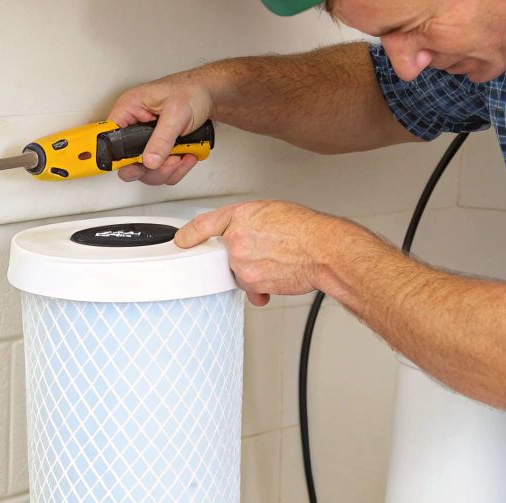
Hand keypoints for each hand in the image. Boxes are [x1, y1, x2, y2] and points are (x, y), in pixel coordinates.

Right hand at [107, 77, 214, 185]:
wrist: (211, 95)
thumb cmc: (192, 91)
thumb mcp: (176, 113)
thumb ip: (161, 139)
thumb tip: (148, 161)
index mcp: (129, 109)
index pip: (109, 137)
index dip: (117, 155)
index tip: (134, 165)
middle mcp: (133, 126)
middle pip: (127, 162)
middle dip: (150, 168)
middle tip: (168, 161)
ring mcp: (146, 140)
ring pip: (146, 170)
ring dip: (166, 170)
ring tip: (181, 156)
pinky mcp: (158, 149)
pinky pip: (161, 170)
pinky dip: (175, 169)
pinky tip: (186, 156)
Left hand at [175, 200, 358, 305]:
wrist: (323, 250)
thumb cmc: (305, 230)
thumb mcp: (272, 212)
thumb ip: (249, 223)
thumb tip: (241, 235)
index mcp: (240, 216)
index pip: (203, 225)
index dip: (189, 235)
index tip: (181, 241)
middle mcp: (236, 240)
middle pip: (225, 253)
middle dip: (241, 255)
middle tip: (265, 250)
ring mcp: (242, 263)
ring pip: (239, 272)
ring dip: (254, 271)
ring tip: (277, 260)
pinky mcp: (251, 284)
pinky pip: (251, 287)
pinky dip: (262, 285)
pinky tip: (278, 272)